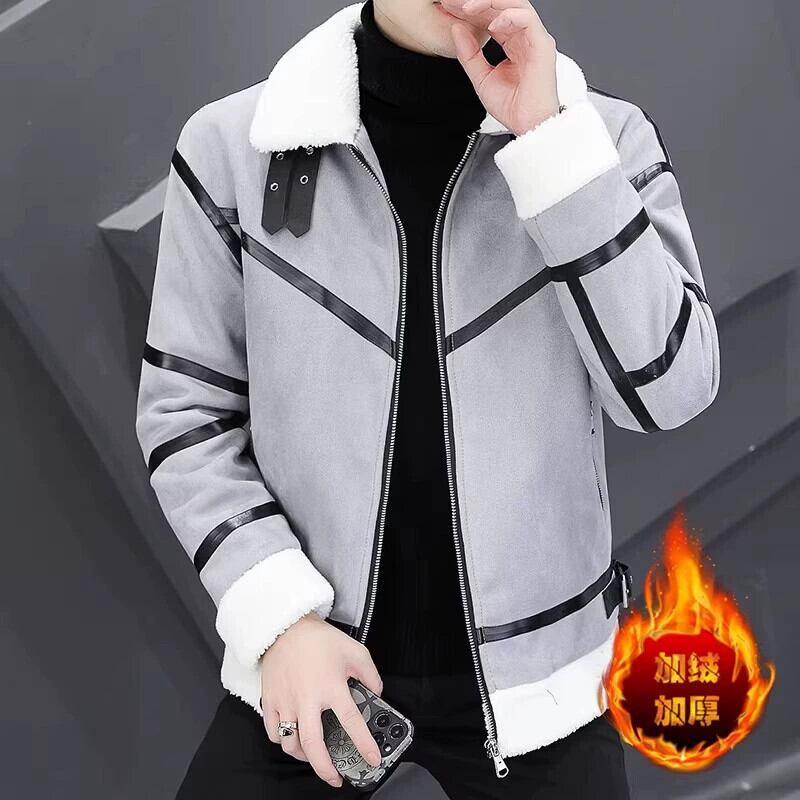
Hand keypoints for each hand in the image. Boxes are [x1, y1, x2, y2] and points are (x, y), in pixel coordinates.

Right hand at [259, 611, 383, 787]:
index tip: (372, 759)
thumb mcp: (355, 651)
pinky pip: (274, 733)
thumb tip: (377, 694)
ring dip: (304, 757)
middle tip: (336, 778)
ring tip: (315, 757)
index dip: (364, 744)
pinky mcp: (271, 701)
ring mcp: (286, 702)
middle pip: (314, 746)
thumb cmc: (320, 640)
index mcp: (331, 686)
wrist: (287, 627)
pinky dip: (284, 741)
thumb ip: (370, 675)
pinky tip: (293, 738)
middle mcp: (308, 699)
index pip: (351, 722)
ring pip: (291, 744)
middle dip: (326, 769)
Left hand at [446, 0, 559, 135]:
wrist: (528, 126)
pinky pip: (528, 20)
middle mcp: (524, 37)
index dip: (469, 10)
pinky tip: (492, 23)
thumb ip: (469, 54)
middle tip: (453, 1)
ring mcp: (535, 39)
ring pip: (515, 5)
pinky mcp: (542, 46)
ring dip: (490, 2)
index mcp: (512, 42)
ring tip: (467, 7)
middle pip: (501, 5)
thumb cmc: (513, 107)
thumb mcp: (481, 78)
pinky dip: (509, 17)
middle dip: (476, 1)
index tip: (449, 7)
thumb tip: (456, 29)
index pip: (490, 15)